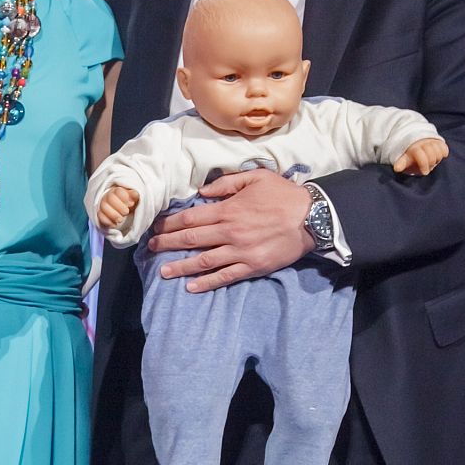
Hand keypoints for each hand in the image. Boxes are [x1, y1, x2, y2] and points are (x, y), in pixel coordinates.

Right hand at [97, 185, 139, 229]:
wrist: (118, 209)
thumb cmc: (126, 202)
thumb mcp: (132, 198)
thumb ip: (133, 195)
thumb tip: (135, 194)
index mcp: (117, 191)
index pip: (118, 191)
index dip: (125, 198)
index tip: (131, 204)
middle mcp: (108, 196)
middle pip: (110, 198)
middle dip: (120, 207)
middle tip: (126, 212)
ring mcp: (102, 205)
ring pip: (104, 207)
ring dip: (113, 215)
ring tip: (121, 220)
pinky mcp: (100, 214)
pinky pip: (100, 216)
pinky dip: (108, 221)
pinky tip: (115, 224)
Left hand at [147, 168, 312, 292]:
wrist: (312, 217)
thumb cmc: (283, 195)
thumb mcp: (255, 177)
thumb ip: (226, 183)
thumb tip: (202, 192)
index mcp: (228, 210)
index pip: (190, 217)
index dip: (170, 223)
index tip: (156, 226)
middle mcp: (229, 232)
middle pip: (191, 239)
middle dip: (168, 244)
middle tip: (151, 249)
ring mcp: (240, 251)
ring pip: (204, 261)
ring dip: (181, 267)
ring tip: (164, 273)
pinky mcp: (252, 266)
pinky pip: (225, 276)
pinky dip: (207, 282)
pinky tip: (192, 287)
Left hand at [392, 137, 447, 174]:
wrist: (417, 145)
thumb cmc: (410, 157)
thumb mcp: (404, 160)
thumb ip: (401, 163)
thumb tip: (396, 168)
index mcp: (413, 148)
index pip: (420, 154)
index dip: (423, 164)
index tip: (424, 172)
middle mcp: (422, 143)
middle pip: (431, 153)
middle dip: (431, 162)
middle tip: (428, 166)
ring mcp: (431, 141)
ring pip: (438, 150)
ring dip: (437, 158)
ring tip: (433, 161)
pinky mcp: (439, 142)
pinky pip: (444, 148)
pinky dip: (444, 152)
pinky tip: (440, 156)